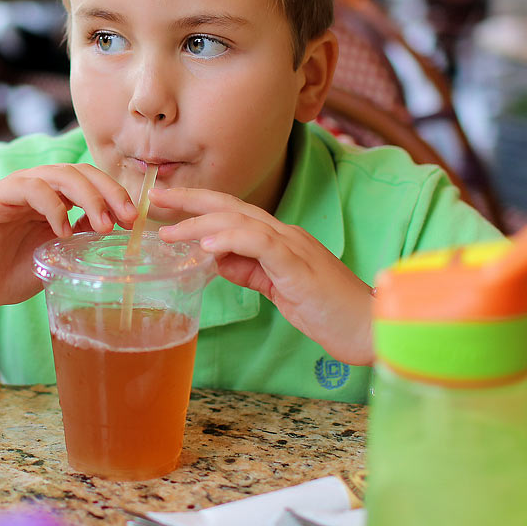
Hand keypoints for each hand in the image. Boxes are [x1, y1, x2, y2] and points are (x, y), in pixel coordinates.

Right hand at [0, 164, 136, 310]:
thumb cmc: (8, 274)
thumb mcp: (56, 256)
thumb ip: (81, 239)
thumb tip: (117, 230)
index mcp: (52, 198)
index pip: (90, 181)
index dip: (115, 195)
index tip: (135, 221)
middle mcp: (35, 186)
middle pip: (80, 171)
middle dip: (108, 192)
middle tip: (125, 220)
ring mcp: (14, 188)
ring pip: (58, 174)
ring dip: (87, 197)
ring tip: (102, 225)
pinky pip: (29, 188)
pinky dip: (53, 206)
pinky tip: (63, 231)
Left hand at [151, 187, 374, 364]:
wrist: (370, 329)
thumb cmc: (330, 312)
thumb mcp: (279, 290)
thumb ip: (250, 271)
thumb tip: (216, 260)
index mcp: (280, 239)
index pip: (232, 213)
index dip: (198, 206)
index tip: (166, 204)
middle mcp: (286, 235)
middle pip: (231, 206)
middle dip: (190, 200)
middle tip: (155, 196)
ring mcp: (294, 247)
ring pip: (240, 221)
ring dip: (200, 224)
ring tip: (169, 232)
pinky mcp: (299, 266)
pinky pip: (261, 244)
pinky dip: (232, 240)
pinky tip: (206, 247)